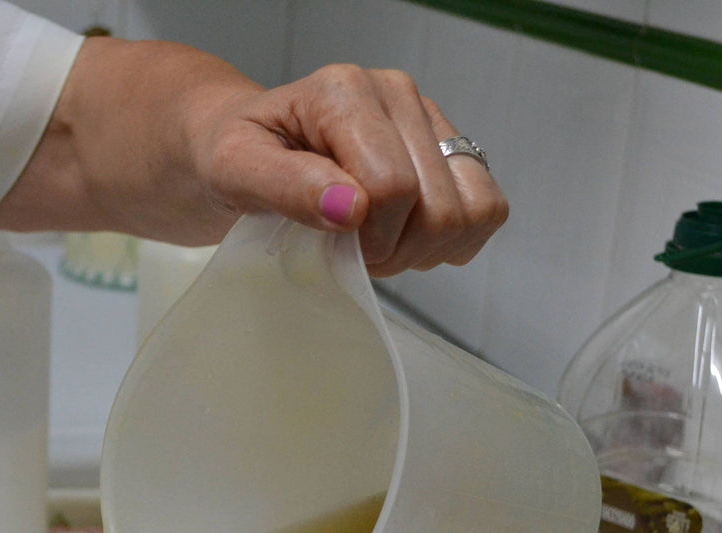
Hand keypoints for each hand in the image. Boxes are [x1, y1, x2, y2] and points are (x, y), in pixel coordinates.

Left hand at [188, 64, 507, 275]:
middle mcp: (396, 94)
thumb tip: (350, 209)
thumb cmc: (235, 156)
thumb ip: (285, 186)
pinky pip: (487, 209)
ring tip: (376, 244)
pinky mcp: (449, 148)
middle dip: (392, 250)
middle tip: (349, 251)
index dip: (367, 239)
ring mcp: (429, 118)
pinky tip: (406, 237)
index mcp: (344, 92)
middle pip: (436, 207)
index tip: (331, 245)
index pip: (391, 187)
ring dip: (423, 250)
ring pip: (469, 212)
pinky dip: (453, 241)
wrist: (244, 146)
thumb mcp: (233, 171)